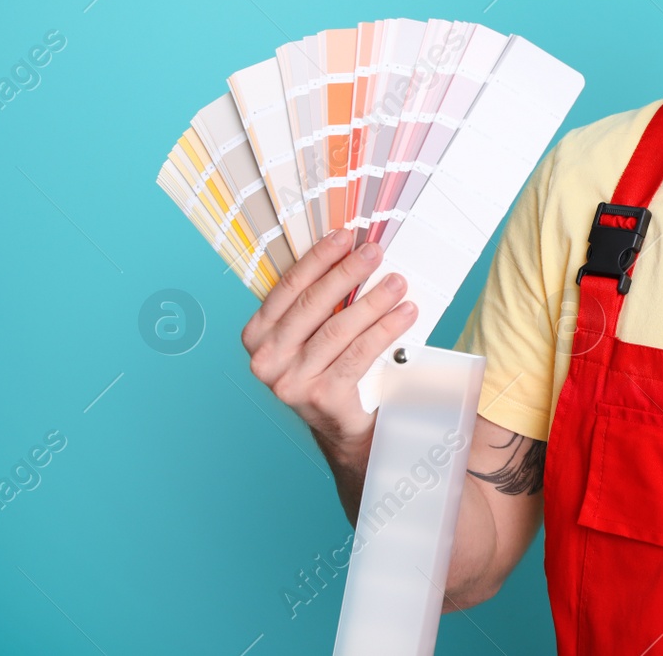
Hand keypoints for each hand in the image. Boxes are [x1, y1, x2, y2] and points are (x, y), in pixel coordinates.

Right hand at [241, 230, 418, 456]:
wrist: (341, 426)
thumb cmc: (327, 367)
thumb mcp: (311, 333)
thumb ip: (318, 301)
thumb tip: (349, 252)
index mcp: (257, 335)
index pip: (288, 288)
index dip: (317, 259)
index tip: (344, 236)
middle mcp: (266, 359)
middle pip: (312, 305)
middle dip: (347, 273)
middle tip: (374, 252)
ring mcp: (290, 382)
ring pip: (338, 329)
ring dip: (373, 301)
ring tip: (398, 282)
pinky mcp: (320, 397)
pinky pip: (359, 354)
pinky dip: (385, 330)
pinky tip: (405, 314)